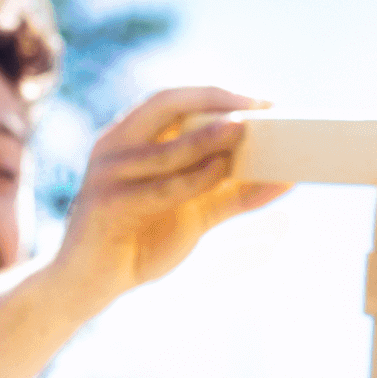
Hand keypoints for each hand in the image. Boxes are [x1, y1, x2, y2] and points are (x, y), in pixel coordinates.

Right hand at [57, 87, 289, 301]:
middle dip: (212, 103)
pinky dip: (195, 178)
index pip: (171, 100)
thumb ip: (233, 195)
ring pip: (165, 150)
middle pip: (164, 106)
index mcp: (129, 138)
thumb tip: (287, 180)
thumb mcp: (193, 212)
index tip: (261, 100)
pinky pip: (158, 189)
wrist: (90, 283)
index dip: (215, 94)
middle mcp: (114, 148)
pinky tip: (223, 171)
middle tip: (256, 111)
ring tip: (244, 132)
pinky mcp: (106, 206)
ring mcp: (107, 175)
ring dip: (207, 139)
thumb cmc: (140, 239)